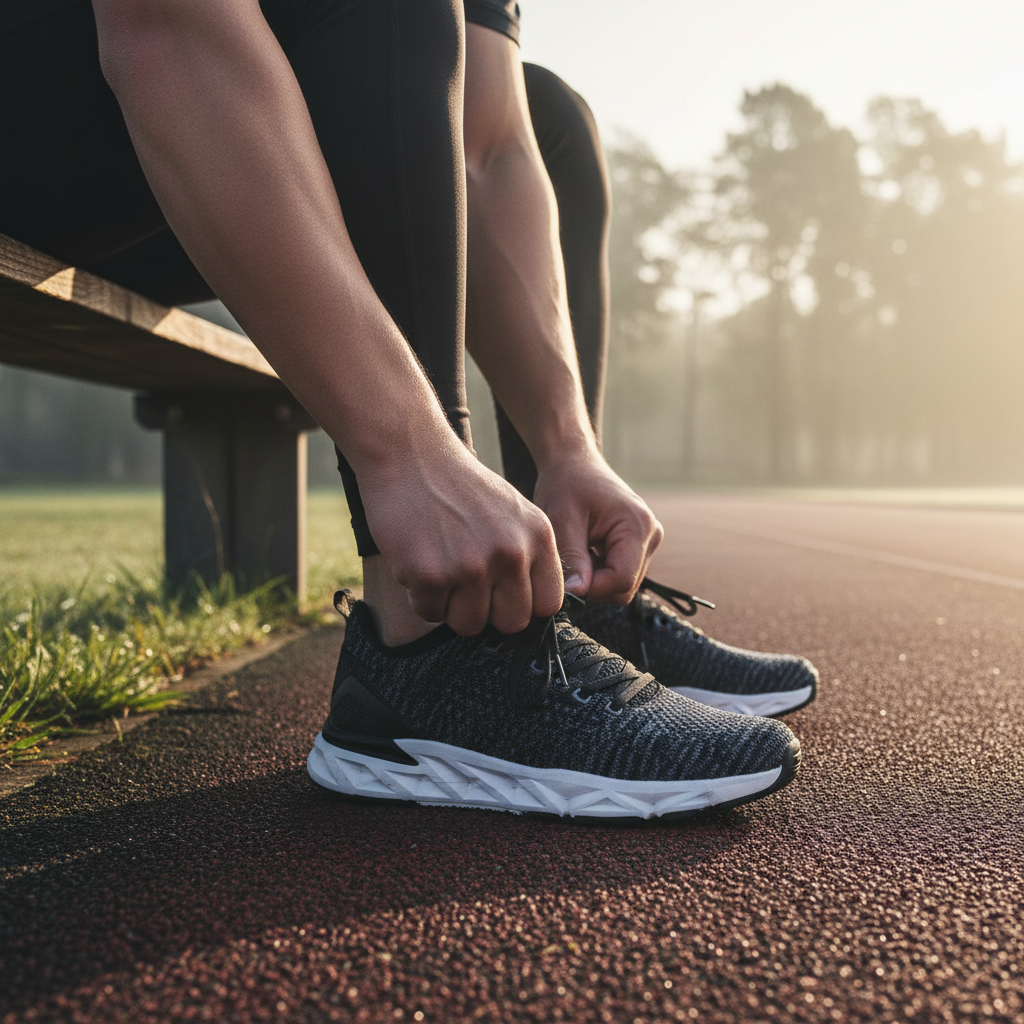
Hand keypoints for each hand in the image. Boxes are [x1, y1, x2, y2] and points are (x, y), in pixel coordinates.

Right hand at [357, 437, 564, 635]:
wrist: (409, 453)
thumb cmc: (457, 485)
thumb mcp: (512, 510)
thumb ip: (528, 553)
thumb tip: (530, 605)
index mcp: (537, 536)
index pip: (548, 603)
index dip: (522, 604)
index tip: (501, 594)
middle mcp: (511, 553)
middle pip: (511, 622)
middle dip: (487, 612)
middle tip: (465, 586)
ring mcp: (471, 566)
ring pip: (469, 625)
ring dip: (451, 607)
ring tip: (440, 570)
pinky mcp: (431, 575)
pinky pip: (430, 613)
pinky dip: (420, 596)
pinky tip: (417, 562)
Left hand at [532, 450, 663, 604]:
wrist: (573, 463)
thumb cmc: (566, 484)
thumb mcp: (562, 521)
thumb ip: (573, 559)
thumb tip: (578, 593)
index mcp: (638, 526)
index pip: (622, 580)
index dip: (591, 589)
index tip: (564, 581)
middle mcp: (651, 535)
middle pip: (624, 587)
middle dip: (593, 585)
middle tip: (567, 564)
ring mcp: (648, 541)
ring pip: (622, 584)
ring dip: (594, 579)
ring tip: (575, 552)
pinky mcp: (639, 546)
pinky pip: (620, 574)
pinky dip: (598, 572)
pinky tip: (584, 551)